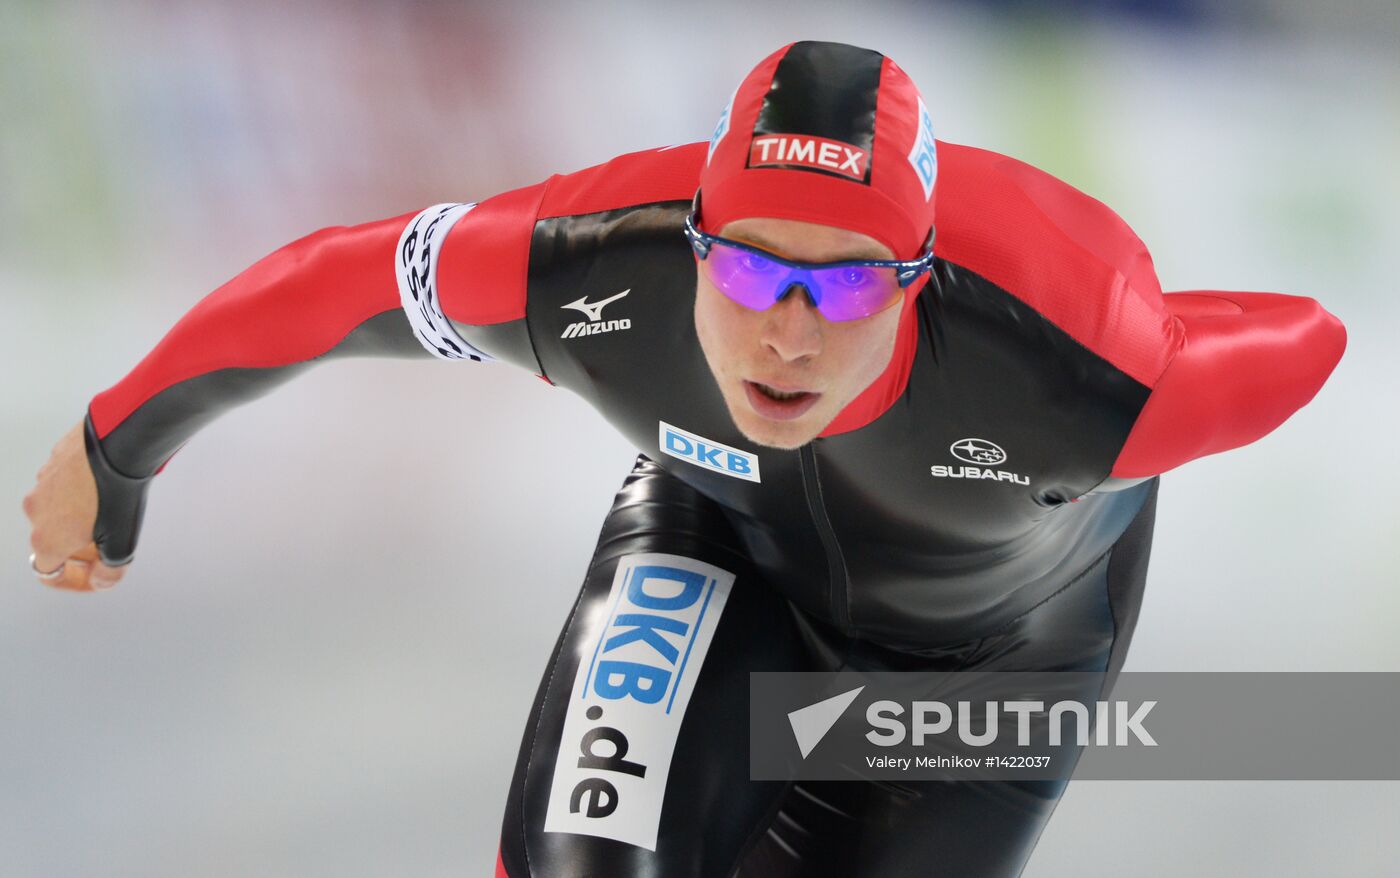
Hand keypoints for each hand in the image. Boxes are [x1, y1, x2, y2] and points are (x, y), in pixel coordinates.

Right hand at [22, 419, 127, 591]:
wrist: (117, 443)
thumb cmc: (117, 495)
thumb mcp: (122, 543)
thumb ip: (109, 570)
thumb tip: (101, 581)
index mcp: (46, 539)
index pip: (47, 572)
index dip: (71, 579)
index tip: (92, 573)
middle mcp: (35, 512)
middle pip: (53, 540)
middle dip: (78, 546)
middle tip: (107, 540)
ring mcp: (40, 485)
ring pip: (57, 510)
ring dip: (77, 516)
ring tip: (110, 509)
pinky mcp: (52, 461)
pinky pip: (63, 485)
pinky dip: (78, 491)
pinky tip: (104, 485)